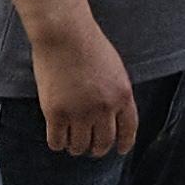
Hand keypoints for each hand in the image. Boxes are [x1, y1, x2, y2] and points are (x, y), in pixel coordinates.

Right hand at [32, 15, 141, 159]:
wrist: (65, 33)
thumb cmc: (89, 44)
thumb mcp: (115, 69)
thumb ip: (115, 93)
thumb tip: (111, 117)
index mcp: (122, 95)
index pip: (128, 130)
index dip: (124, 143)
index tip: (119, 150)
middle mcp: (104, 108)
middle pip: (103, 143)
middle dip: (97, 149)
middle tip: (90, 147)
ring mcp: (79, 113)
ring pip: (79, 146)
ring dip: (76, 147)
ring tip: (72, 142)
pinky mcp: (56, 114)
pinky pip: (57, 142)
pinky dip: (58, 143)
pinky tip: (57, 138)